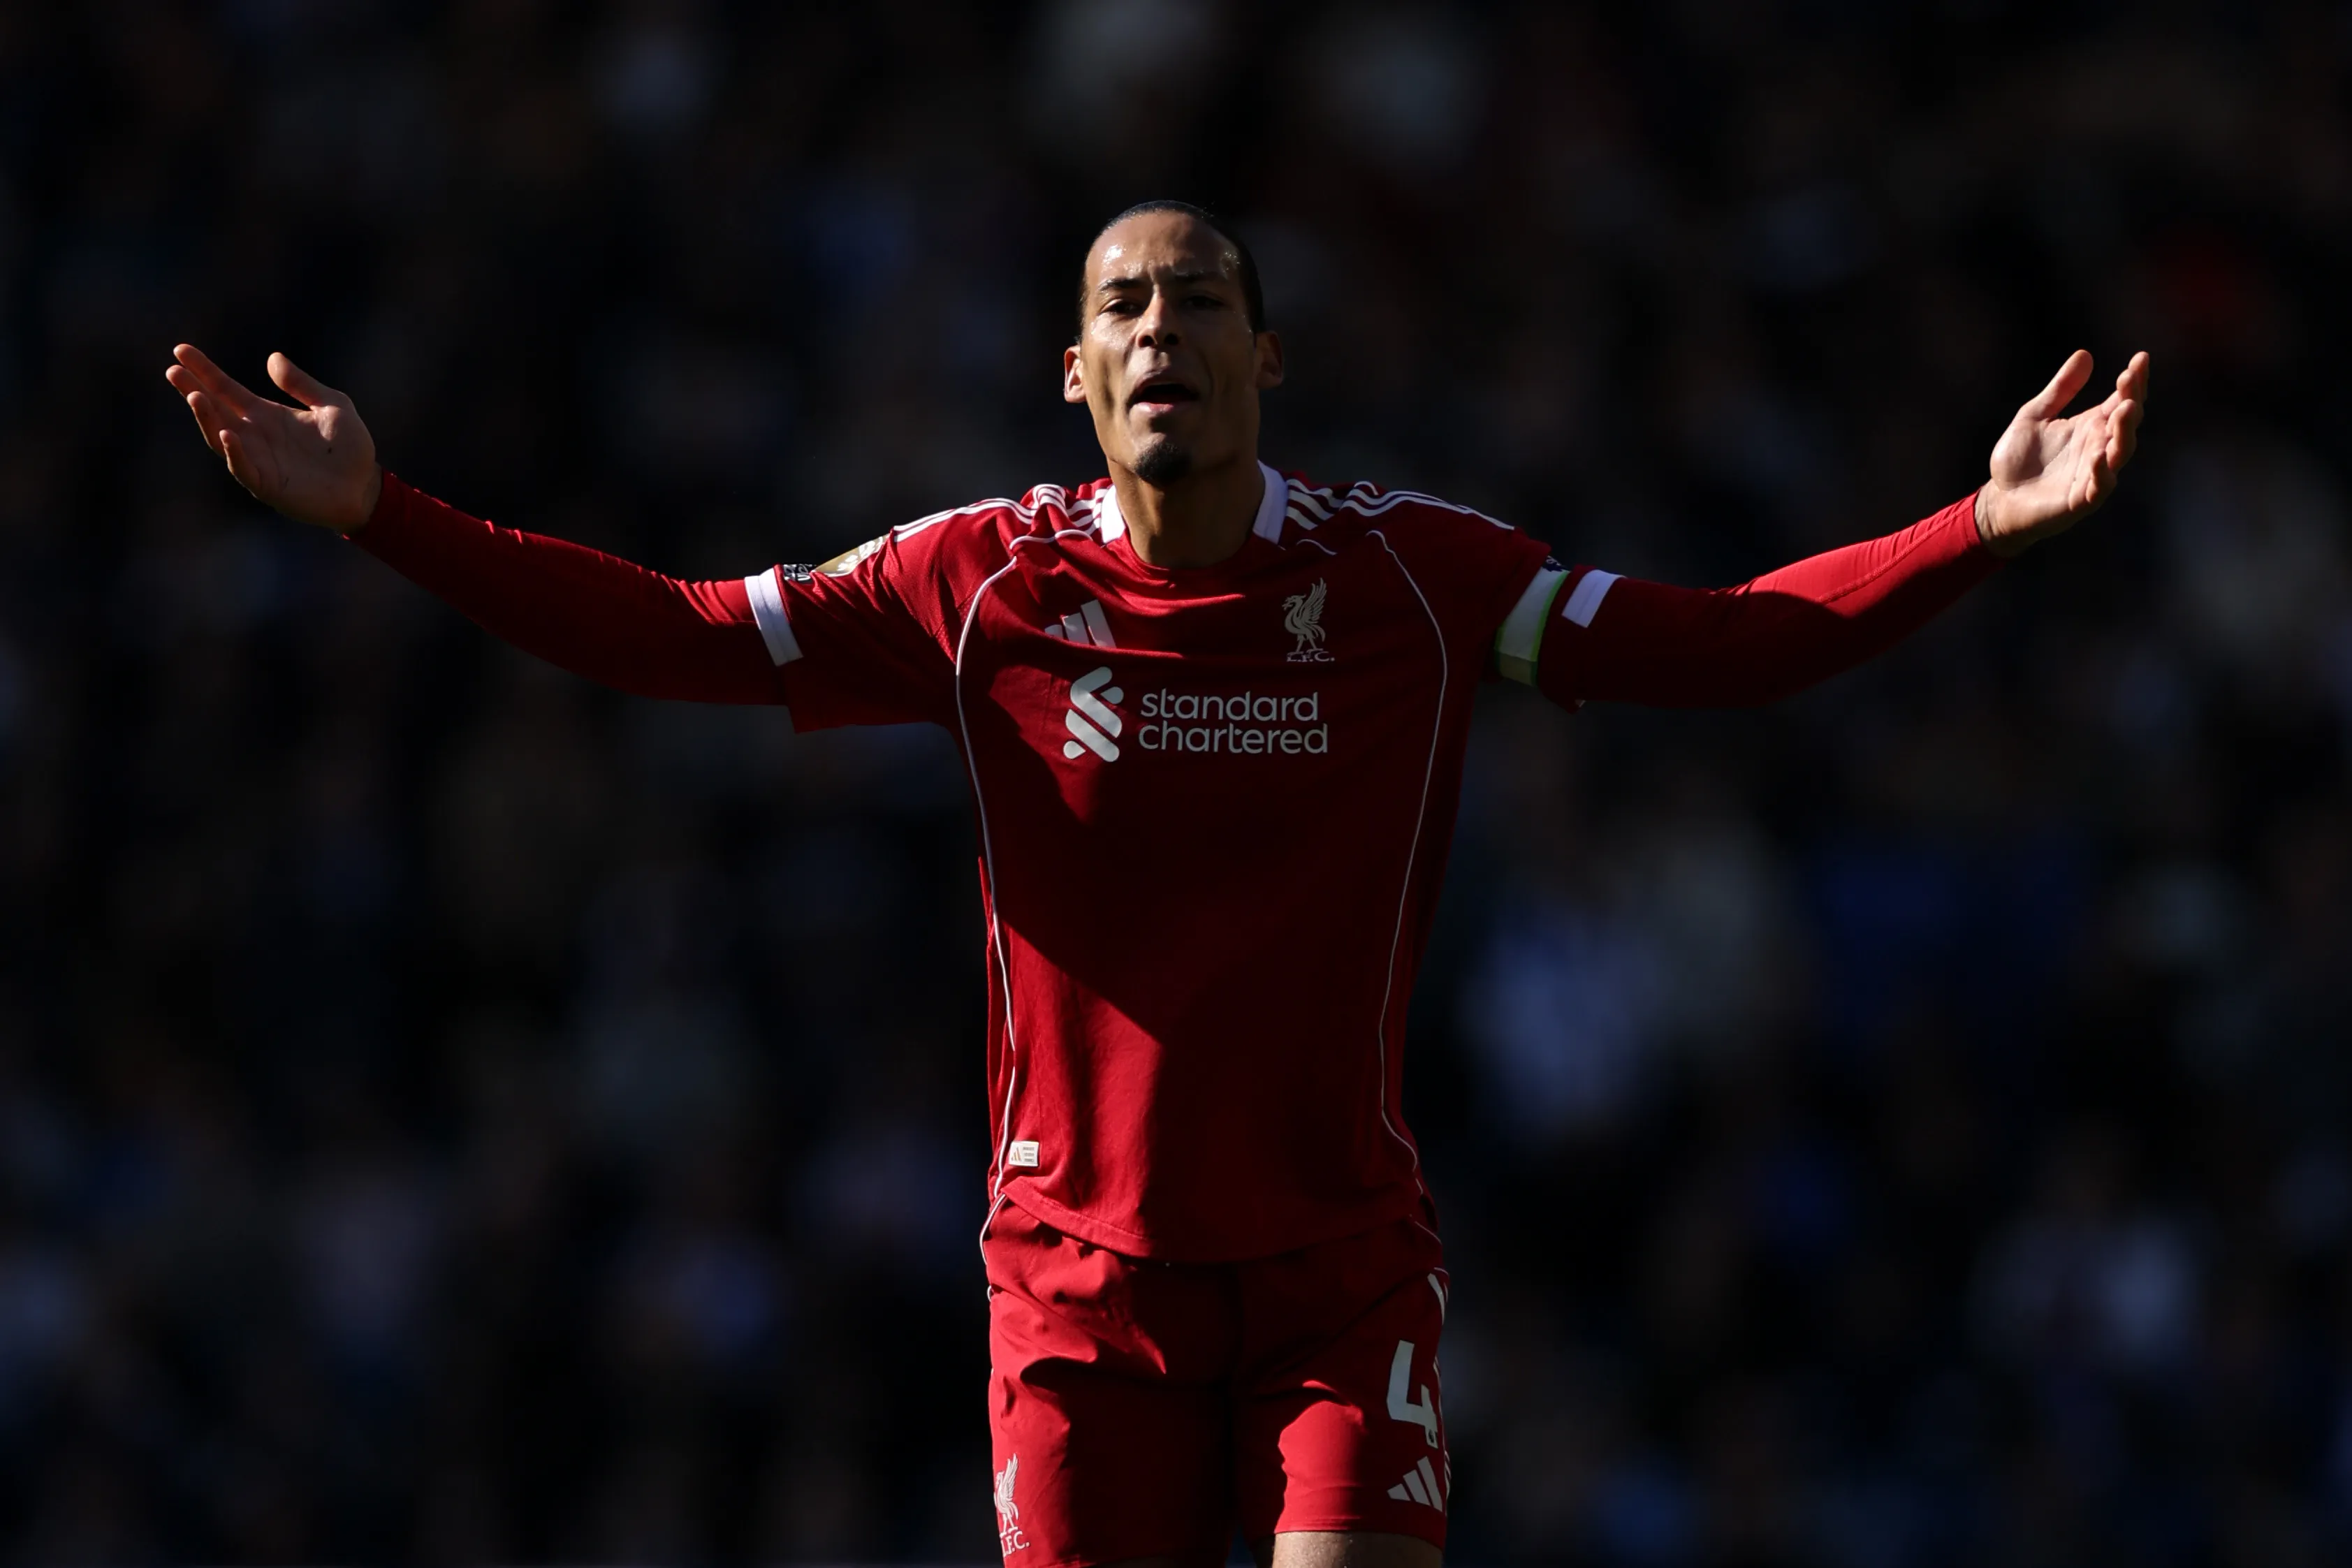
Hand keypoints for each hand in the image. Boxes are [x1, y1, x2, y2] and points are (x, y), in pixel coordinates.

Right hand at [163, 345, 381, 533]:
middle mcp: (255, 435)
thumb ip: (301, 384)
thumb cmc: (350, 448)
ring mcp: (258, 460)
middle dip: (193, 389)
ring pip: (221, 437)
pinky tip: (227, 435)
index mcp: (266, 414)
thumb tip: (272, 358)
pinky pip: (243, 468)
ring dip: (206, 418)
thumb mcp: (332, 405)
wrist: (366, 487)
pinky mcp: (268, 485)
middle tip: (173, 370)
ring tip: (195, 395)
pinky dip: (234, 453)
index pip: (227, 389)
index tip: (182, 350)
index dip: (204, 370)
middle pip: (215, 410)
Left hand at [1975, 349, 2148, 556]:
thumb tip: (2085, 354)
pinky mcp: (2081, 499)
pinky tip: (2098, 456)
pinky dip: (2101, 472)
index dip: (2134, 381)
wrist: (2000, 499)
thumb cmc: (2019, 460)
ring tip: (2125, 409)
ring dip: (2124, 431)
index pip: (2122, 400)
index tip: (2140, 358)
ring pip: (2120, 452)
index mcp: (2092, 426)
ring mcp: (2094, 474)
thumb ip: (2060, 389)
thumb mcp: (2034, 416)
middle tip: (2129, 378)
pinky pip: (2099, 486)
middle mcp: (2100, 447)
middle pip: (2127, 422)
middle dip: (2131, 400)